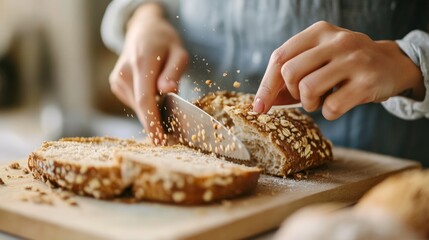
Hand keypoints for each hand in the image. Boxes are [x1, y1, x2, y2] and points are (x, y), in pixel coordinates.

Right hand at [109, 3, 188, 143]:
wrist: (143, 31)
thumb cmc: (165, 42)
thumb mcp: (179, 52)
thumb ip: (174, 72)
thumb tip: (169, 90)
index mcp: (142, 63)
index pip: (145, 100)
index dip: (153, 123)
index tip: (159, 141)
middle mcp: (124, 73)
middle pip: (141, 107)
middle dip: (156, 122)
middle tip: (171, 134)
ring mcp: (117, 80)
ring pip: (138, 107)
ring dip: (152, 112)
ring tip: (166, 101)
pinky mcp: (116, 85)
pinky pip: (134, 103)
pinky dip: (146, 106)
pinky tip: (154, 95)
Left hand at [254, 21, 423, 119]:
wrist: (392, 64)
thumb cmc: (345, 65)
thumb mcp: (319, 61)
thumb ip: (291, 78)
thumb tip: (263, 102)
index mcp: (318, 32)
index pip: (279, 57)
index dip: (266, 85)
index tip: (259, 107)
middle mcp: (336, 41)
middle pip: (290, 73)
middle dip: (291, 92)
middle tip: (306, 96)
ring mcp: (353, 60)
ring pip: (308, 89)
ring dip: (309, 103)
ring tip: (321, 100)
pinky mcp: (367, 82)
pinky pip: (331, 107)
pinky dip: (329, 113)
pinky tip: (338, 104)